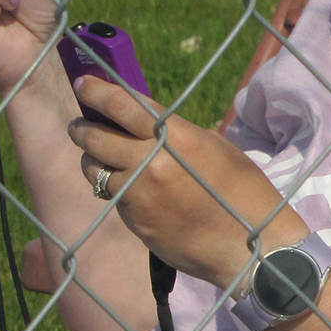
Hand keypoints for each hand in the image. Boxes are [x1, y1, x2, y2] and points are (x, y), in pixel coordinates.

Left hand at [67, 76, 306, 292]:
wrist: (250, 246)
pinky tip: (134, 192)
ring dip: (94, 160)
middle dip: (82, 128)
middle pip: (95, 137)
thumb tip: (149, 126)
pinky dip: (116, 189)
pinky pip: (112, 196)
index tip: (83, 84)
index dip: (97, 92)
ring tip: (104, 160)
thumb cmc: (244, 193)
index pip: (124, 106)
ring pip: (94, 169)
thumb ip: (179, 135)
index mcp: (177, 137)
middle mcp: (151, 162)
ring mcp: (139, 193)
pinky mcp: (134, 220)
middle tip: (81, 125)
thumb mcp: (218, 150)